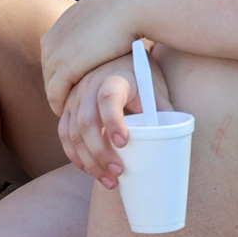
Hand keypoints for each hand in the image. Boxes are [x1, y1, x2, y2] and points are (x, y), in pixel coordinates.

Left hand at [41, 0, 144, 114]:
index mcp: (59, 27)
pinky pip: (55, 93)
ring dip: (58, 100)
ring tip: (72, 112)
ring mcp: (55, 54)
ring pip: (50, 85)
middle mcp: (51, 40)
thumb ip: (95, 28)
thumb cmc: (127, 11)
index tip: (76, 86)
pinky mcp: (65, 68)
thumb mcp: (102, 18)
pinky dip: (60, 105)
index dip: (63, 73)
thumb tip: (102, 33)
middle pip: (49, 72)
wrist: (130, 6)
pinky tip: (72, 113)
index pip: (53, 56)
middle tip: (72, 104)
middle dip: (59, 88)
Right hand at [56, 50, 169, 187]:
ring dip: (88, 160)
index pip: (108, 98)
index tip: (124, 143)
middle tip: (118, 172)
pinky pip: (65, 135)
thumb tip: (173, 141)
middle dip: (100, 152)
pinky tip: (90, 170)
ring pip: (72, 133)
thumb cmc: (141, 76)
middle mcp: (89, 86)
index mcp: (114, 78)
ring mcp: (75, 97)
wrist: (116, 56)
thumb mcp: (154, 87)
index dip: (113, 121)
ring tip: (110, 180)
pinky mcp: (68, 108)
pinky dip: (75, 156)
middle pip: (86, 121)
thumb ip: (162, 110)